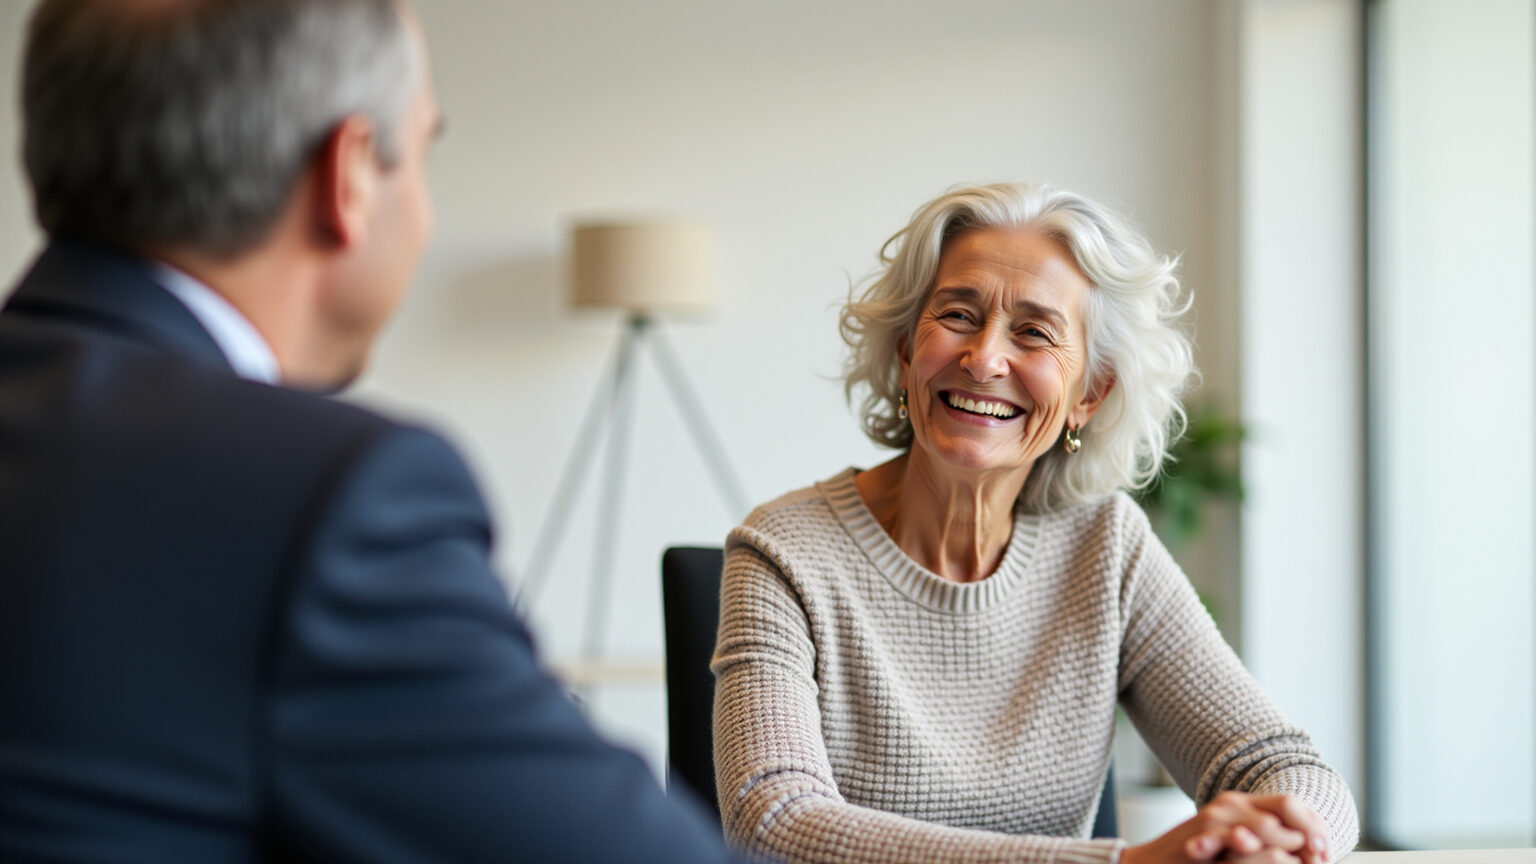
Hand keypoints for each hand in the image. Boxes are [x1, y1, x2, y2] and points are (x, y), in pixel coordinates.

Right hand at [1120, 791, 1329, 863]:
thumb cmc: (1193, 863)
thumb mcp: (1233, 850)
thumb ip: (1261, 845)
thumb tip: (1301, 852)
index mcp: (1241, 804)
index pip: (1290, 804)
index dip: (1314, 825)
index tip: (1325, 853)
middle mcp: (1231, 804)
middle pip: (1288, 807)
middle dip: (1311, 836)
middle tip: (1321, 859)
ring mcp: (1217, 818)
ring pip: (1270, 826)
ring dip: (1293, 847)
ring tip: (1308, 861)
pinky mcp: (1206, 837)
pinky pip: (1248, 842)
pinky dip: (1270, 854)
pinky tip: (1279, 860)